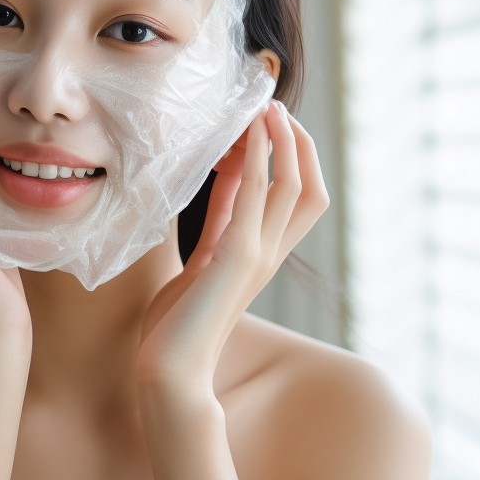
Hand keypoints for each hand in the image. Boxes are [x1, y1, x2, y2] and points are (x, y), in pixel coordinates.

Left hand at [135, 101, 328, 388]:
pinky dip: (258, 159)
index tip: (266, 123)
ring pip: (292, 187)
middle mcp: (269, 254)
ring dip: (283, 142)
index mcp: (261, 256)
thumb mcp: (201, 261)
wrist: (171, 372)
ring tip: (269, 107)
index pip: (294, 199)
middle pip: (309, 189)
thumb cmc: (177, 324)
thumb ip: (219, 224)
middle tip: (275, 108)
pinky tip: (250, 134)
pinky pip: (256, 196)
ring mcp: (258, 255)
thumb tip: (223, 180)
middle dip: (298, 145)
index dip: (288, 158)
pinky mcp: (237, 257)